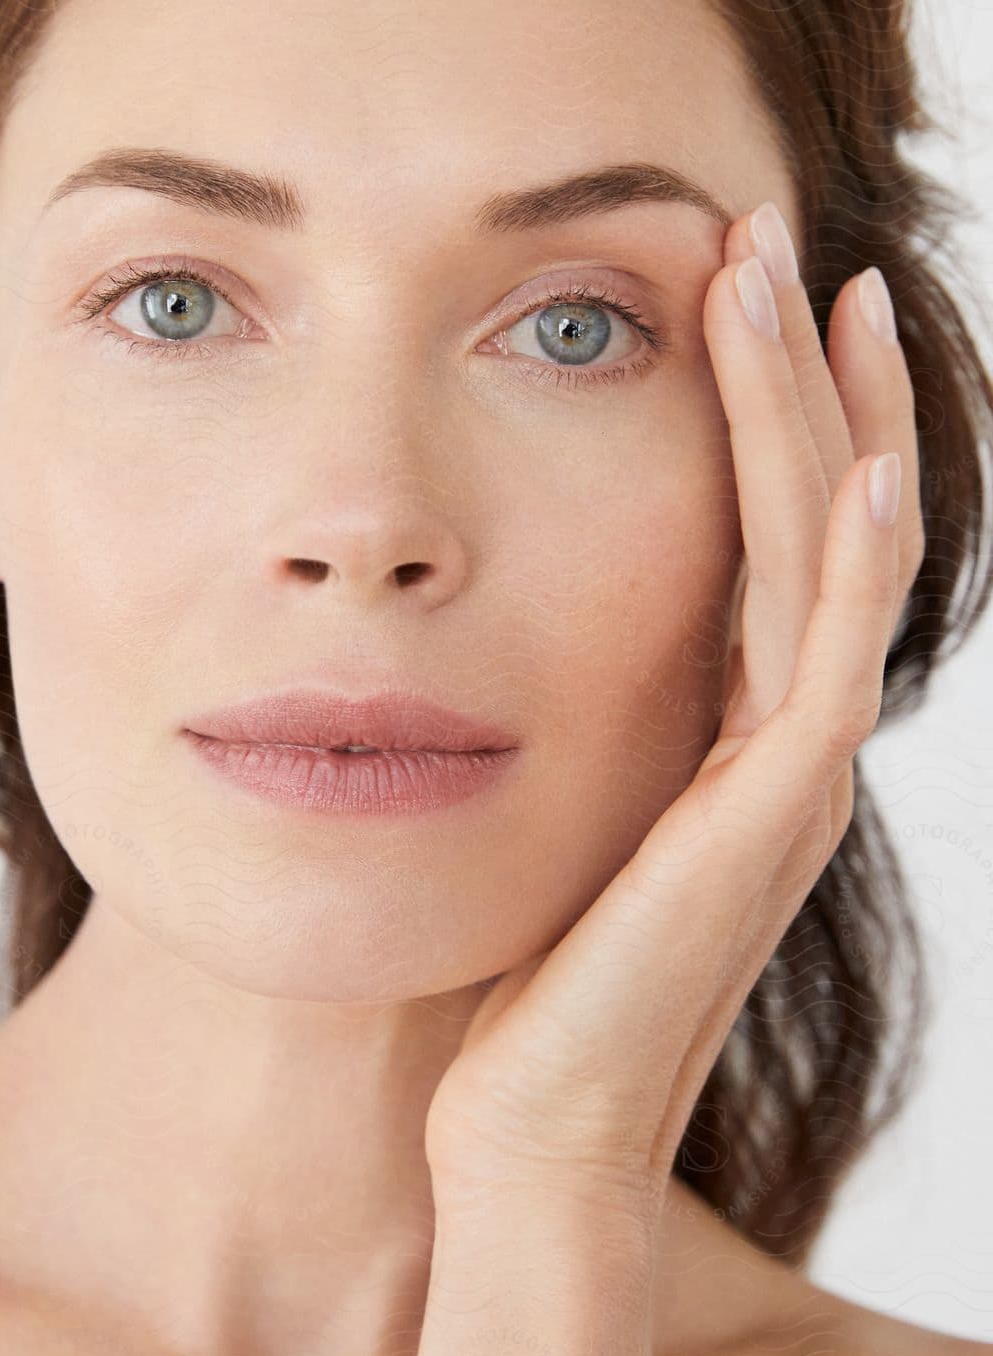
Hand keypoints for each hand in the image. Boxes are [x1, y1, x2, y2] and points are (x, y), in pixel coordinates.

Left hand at [422, 201, 924, 1234]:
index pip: (772, 522)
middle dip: (802, 365)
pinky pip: (825, 663)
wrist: (521, 1128)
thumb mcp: (547, 788)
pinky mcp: (768, 825)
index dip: (769, 397)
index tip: (733, 277)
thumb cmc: (517, 969)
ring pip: (829, 556)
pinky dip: (852, 558)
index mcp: (731, 719)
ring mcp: (789, 778)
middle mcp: (782, 734)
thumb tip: (500, 602)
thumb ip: (566, 697)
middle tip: (775, 227)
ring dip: (815, 414)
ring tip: (791, 279)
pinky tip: (855, 462)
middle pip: (819, 509)